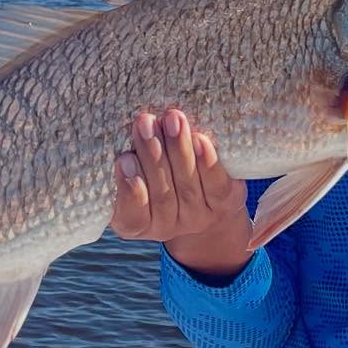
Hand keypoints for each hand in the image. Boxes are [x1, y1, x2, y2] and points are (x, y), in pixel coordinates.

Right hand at [110, 109, 251, 276]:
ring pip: (187, 187)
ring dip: (178, 149)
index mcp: (133, 224)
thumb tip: (127, 128)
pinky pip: (216, 186)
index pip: (130, 215)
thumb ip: (127, 158)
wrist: (200, 194)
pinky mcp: (224, 205)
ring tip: (171, 119)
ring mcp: (197, 219)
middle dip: (152, 154)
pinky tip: (199, 139)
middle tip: (144, 122)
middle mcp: (165, 227)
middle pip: (161, 194)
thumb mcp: (133, 169)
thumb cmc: (154, 173)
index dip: (128, 190)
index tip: (124, 159)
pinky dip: (207, 162)